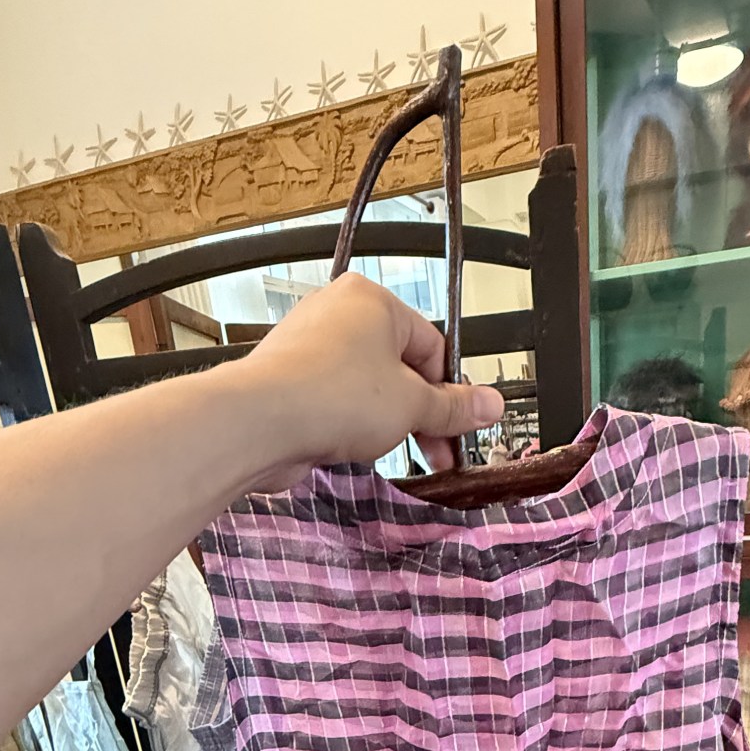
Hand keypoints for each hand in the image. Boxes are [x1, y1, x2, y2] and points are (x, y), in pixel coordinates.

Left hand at [236, 273, 503, 490]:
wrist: (261, 422)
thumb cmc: (330, 395)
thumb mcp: (412, 406)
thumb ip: (453, 408)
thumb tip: (488, 405)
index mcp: (373, 301)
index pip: (431, 346)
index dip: (448, 392)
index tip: (458, 426)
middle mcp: (338, 313)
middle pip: (398, 367)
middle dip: (417, 413)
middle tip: (434, 449)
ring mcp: (309, 345)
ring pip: (365, 387)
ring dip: (383, 422)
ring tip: (383, 446)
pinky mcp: (289, 379)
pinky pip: (333, 400)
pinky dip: (348, 424)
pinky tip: (349, 446)